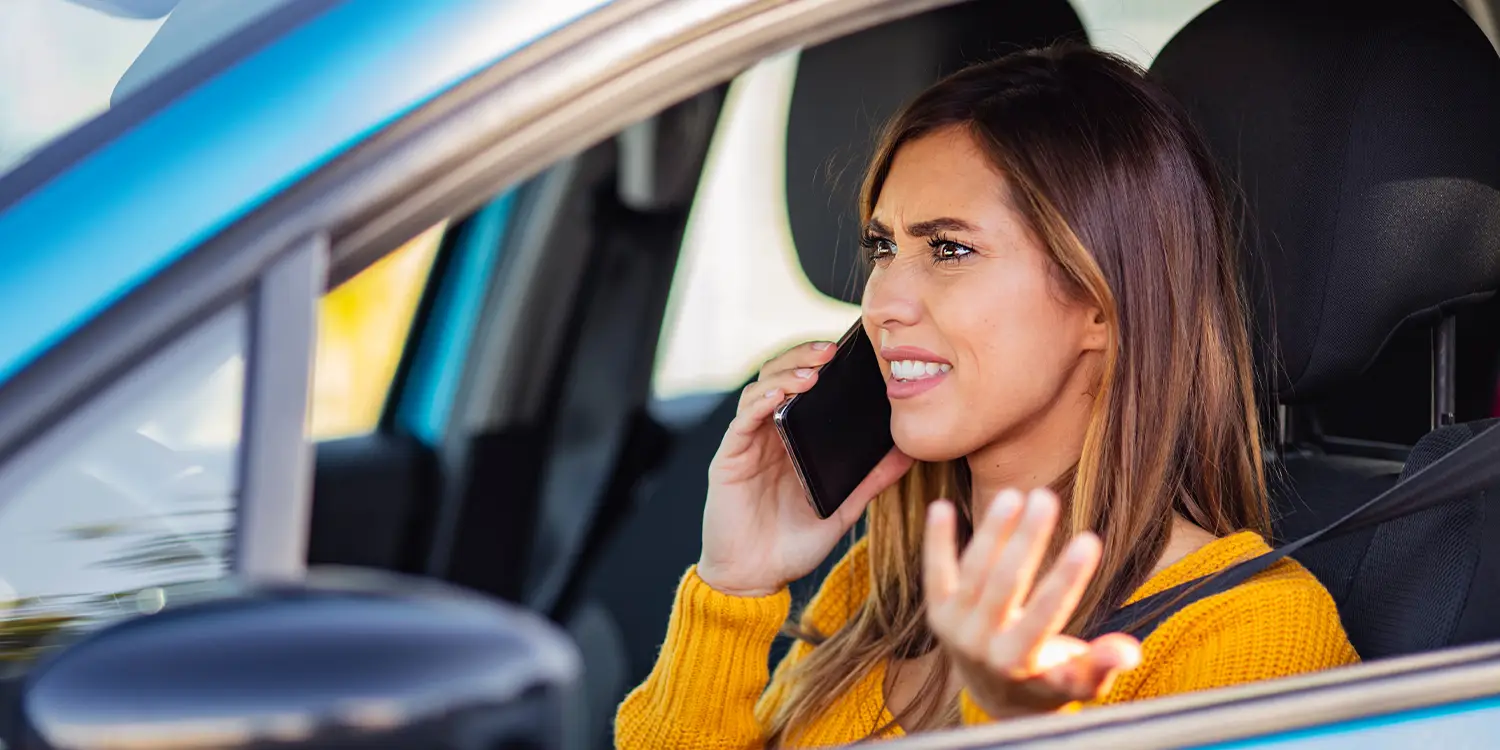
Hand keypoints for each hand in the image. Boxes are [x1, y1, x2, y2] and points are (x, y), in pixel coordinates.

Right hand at [697, 340, 912, 597]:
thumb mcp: (843, 507)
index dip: (824, 365)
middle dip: (805, 357)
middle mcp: (769, 434)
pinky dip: (761, 401)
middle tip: (833, 350)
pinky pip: (744, 419)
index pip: (806, 387)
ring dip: (786, 373)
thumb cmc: (793, 544)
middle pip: (782, 376)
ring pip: (761, 389)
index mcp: (795, 440)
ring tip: (814, 369)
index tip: (855, 353)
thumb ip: (871, 479)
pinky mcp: (730, 457)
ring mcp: (748, 443)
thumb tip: (909, 453)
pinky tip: (779, 395)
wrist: (755, 579)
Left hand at [924, 488, 1141, 717]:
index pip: (1045, 615)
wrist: (995, 696)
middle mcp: (980, 646)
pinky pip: (935, 572)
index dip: (1067, 578)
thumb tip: (1128, 651)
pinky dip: (937, 541)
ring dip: (992, 531)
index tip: (1090, 540)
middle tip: (1046, 498)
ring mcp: (954, 628)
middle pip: (1004, 584)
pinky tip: (941, 507)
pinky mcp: (937, 612)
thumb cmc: (1050, 681)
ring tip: (1014, 495)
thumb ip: (1101, 665)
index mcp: (1018, 663)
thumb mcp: (1080, 682)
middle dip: (1027, 540)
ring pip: (973, 571)